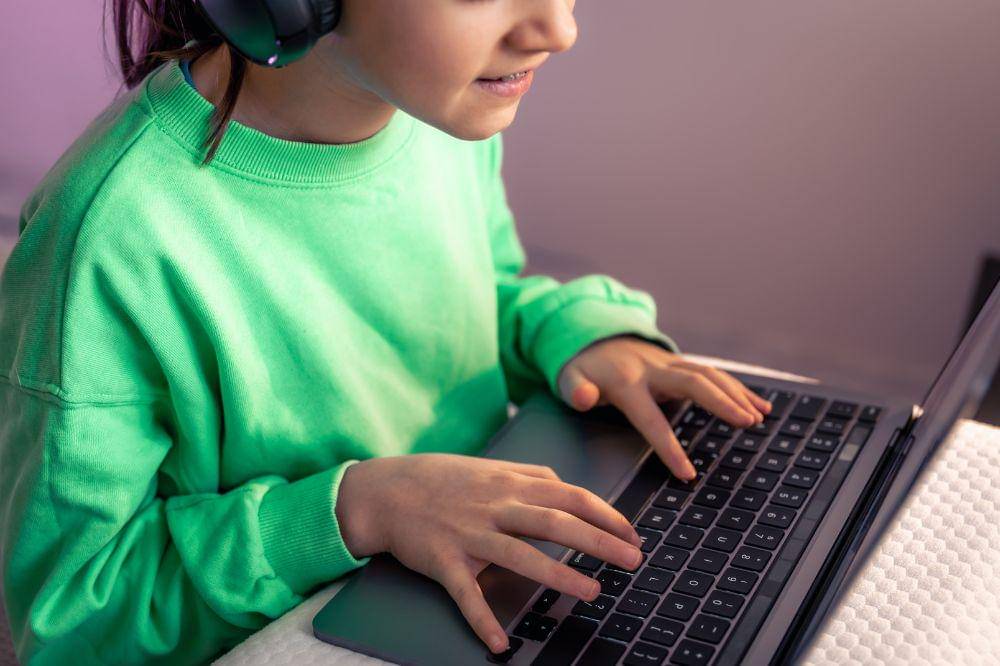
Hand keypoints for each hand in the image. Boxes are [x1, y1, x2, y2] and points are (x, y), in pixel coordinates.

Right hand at [335, 453, 643, 653]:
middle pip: (556, 522)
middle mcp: (495, 507)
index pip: (570, 496)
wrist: (386, 490)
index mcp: (510, 484)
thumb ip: (530, 475)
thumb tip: (568, 487)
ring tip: (593, 592)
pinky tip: (501, 644)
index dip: (606, 515)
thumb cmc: (443, 479)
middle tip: (634, 560)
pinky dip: (482, 621)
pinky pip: (466, 595)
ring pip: (521, 555)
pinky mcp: (444, 561)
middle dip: (600, 542)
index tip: (633, 534)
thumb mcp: (491, 466)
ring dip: (559, 575)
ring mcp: (470, 534)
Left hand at [557, 335, 771, 480]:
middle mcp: (654, 369)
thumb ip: (575, 390)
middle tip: (748, 422)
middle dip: (721, 402)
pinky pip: (713, 374)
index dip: (669, 446)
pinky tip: (759, 404)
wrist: (594, 335)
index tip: (688, 474)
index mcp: (626, 382)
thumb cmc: (583, 367)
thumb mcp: (569, 377)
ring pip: (708, 375)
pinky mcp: (680, 363)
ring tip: (758, 418)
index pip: (651, 419)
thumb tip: (583, 399)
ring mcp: (669, 364)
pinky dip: (737, 388)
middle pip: (693, 383)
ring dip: (736, 394)